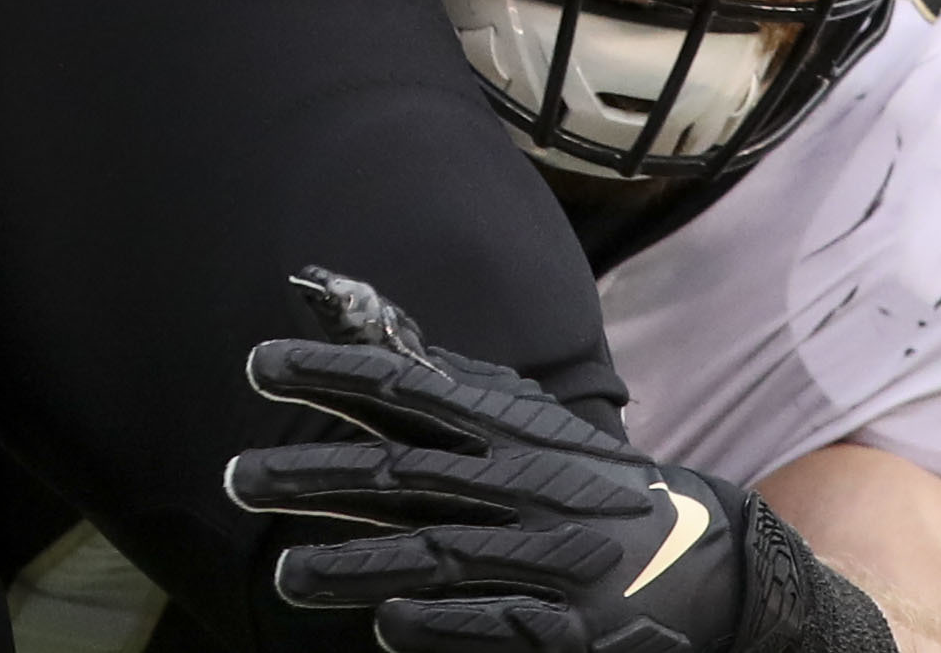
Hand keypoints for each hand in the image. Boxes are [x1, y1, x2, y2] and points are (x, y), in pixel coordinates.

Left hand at [230, 268, 767, 652]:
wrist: (706, 561)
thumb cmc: (584, 482)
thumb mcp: (523, 419)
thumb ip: (441, 377)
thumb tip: (354, 319)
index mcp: (507, 425)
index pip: (404, 386)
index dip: (330, 371)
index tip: (255, 365)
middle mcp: (521, 481)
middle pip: (403, 472)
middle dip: (315, 472)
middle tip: (234, 478)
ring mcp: (546, 554)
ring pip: (436, 553)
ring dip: (356, 563)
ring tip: (284, 577)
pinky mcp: (569, 627)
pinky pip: (495, 622)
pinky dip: (442, 624)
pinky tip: (387, 627)